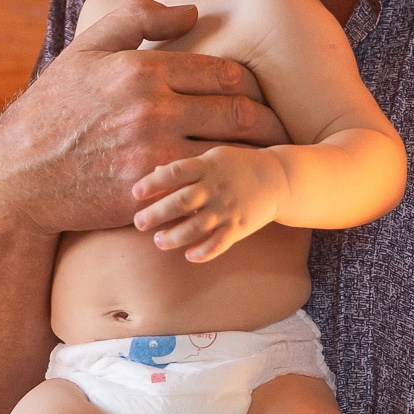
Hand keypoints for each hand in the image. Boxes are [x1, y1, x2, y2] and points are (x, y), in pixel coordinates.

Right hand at [0, 0, 287, 236]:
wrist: (18, 176)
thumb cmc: (53, 109)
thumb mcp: (86, 50)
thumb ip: (138, 21)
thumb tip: (192, 10)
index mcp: (142, 69)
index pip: (225, 72)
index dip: (253, 85)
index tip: (263, 95)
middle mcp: (152, 109)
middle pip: (239, 112)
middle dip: (268, 121)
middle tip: (282, 128)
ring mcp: (151, 153)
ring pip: (229, 152)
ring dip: (254, 157)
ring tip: (268, 159)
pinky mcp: (147, 192)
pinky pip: (203, 187)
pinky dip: (225, 187)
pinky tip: (236, 189)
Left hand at [132, 146, 288, 261]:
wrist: (278, 179)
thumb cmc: (238, 166)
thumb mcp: (214, 158)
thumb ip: (185, 167)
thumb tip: (155, 172)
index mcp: (207, 167)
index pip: (175, 173)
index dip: (153, 183)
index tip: (136, 194)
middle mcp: (215, 188)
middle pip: (181, 202)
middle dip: (157, 214)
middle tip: (139, 223)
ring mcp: (227, 209)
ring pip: (196, 227)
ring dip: (174, 236)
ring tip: (158, 241)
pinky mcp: (239, 227)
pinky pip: (218, 243)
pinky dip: (203, 252)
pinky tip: (188, 255)